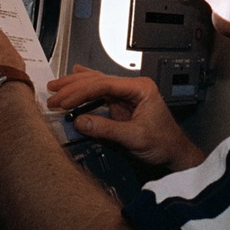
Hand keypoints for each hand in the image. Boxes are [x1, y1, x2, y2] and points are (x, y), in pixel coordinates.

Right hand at [48, 66, 204, 171]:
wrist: (175, 154)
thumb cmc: (164, 143)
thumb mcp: (134, 137)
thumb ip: (106, 129)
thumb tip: (79, 121)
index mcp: (140, 88)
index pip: (104, 84)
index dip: (81, 92)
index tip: (64, 101)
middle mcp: (133, 88)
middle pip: (98, 81)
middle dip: (73, 87)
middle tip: (53, 96)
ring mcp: (127, 96)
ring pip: (96, 85)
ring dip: (75, 87)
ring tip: (56, 88)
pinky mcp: (121, 105)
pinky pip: (100, 93)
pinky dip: (85, 88)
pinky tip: (76, 75)